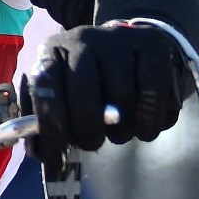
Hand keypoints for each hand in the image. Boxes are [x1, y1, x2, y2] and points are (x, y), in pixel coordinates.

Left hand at [33, 21, 192, 156]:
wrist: (133, 50)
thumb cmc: (91, 85)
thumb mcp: (64, 98)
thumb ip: (49, 129)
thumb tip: (45, 160)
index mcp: (53, 51)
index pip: (45, 85)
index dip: (51, 122)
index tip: (59, 149)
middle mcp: (83, 37)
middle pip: (83, 90)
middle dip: (88, 129)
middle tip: (92, 144)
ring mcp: (119, 38)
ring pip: (121, 95)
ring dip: (122, 128)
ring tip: (120, 134)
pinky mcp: (153, 43)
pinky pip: (152, 92)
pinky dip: (150, 119)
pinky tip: (145, 128)